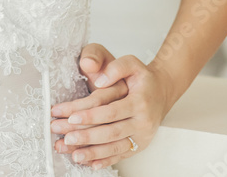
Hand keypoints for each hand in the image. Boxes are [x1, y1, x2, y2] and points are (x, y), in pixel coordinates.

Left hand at [51, 50, 170, 169]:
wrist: (162, 91)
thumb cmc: (142, 78)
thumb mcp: (131, 63)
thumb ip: (115, 68)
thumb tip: (99, 79)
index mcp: (139, 102)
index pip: (111, 111)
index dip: (90, 115)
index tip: (70, 116)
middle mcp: (142, 122)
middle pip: (110, 132)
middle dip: (85, 136)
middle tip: (64, 137)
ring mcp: (141, 136)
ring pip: (115, 147)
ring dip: (92, 152)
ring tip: (72, 154)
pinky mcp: (139, 145)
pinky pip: (121, 155)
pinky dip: (105, 160)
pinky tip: (89, 164)